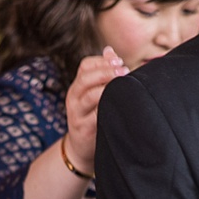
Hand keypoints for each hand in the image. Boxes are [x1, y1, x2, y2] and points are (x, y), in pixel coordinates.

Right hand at [64, 46, 126, 172]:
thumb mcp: (93, 94)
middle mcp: (74, 98)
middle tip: (125, 70)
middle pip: (86, 78)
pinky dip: (109, 107)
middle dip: (107, 72)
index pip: (86, 66)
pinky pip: (97, 115)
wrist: (80, 148)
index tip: (120, 62)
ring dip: (109, 88)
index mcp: (77, 87)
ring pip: (91, 95)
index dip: (103, 61)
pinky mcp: (84, 129)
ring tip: (124, 85)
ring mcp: (76, 114)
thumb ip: (102, 73)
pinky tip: (121, 104)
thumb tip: (110, 50)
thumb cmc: (92, 117)